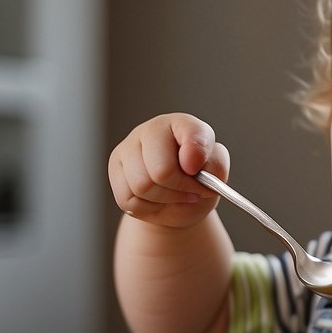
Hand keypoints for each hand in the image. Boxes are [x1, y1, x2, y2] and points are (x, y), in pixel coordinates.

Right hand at [108, 113, 228, 227]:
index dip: (196, 155)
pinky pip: (128, 199)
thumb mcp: (217, 174)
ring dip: (164, 200)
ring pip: (142, 186)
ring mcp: (129, 148)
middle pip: (161, 170)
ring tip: (175, 196)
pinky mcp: (115, 169)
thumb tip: (190, 162)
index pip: (190, 132)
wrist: (180, 203)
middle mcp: (152, 130)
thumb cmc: (200, 183)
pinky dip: (147, 208)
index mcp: (182, 124)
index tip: (197, 171)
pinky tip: (156, 200)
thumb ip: (215, 164)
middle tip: (192, 192)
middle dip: (180, 189)